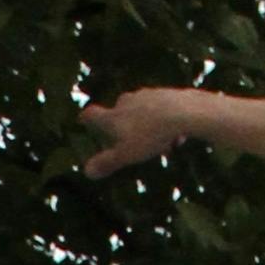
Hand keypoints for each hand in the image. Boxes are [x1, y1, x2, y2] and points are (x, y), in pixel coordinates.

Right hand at [79, 85, 205, 176]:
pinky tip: (176, 135)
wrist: (183, 112)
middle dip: (120, 121)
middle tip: (128, 138)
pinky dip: (164, 120)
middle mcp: (126, 101)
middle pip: (117, 109)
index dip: (86, 118)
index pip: (92, 114)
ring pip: (140, 108)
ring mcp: (146, 94)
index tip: (82, 120)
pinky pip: (161, 108)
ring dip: (144, 121)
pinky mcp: (166, 93)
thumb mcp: (126, 154)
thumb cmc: (149, 135)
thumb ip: (107, 162)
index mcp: (113, 116)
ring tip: (158, 142)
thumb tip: (87, 171)